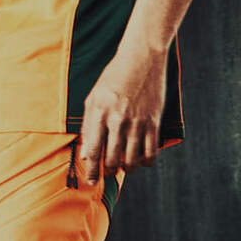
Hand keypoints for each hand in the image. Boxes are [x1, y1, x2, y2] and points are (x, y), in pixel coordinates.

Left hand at [76, 41, 169, 182]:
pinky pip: (151, 151)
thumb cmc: (113, 78)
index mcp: (99, 114)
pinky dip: (146, 162)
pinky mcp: (154, 122)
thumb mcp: (93, 98)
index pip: (93, 150)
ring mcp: (137, 122)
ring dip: (127, 168)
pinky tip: (141, 161)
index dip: (91, 170)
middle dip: (108, 171)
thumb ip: (88, 126)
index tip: (90, 181)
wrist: (141, 59)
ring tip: (123, 167)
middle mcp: (118, 120)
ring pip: (132, 159)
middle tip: (108, 173)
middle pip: (112, 159)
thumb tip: (86, 153)